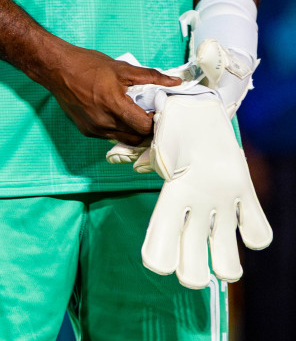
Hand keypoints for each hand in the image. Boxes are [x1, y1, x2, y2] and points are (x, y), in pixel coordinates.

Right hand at [40, 43, 178, 145]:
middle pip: (138, 137)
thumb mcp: (121, 67)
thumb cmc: (86, 64)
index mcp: (114, 105)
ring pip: (125, 139)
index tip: (158, 109)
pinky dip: (117, 128)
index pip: (146, 126)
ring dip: (132, 130)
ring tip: (132, 113)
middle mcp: (104, 122)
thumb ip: (151, 76)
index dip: (156, 119)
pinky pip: (110, 136)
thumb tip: (175, 83)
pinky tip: (115, 113)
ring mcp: (94, 129)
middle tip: (148, 112)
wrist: (55, 68)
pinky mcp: (86, 130)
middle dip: (146, 126)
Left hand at [141, 92, 272, 286]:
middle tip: (188, 272)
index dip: (159, 258)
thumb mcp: (154, 155)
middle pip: (194, 262)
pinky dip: (252, 237)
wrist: (200, 107)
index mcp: (174, 190)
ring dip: (224, 267)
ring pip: (228, 257)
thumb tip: (124, 164)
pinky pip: (258, 232)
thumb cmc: (170, 133)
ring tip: (219, 265)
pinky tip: (238, 231)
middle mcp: (201, 198)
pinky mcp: (246, 192)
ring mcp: (226, 198)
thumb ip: (143, 165)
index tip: (157, 263)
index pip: (162, 239)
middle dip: (191, 275)